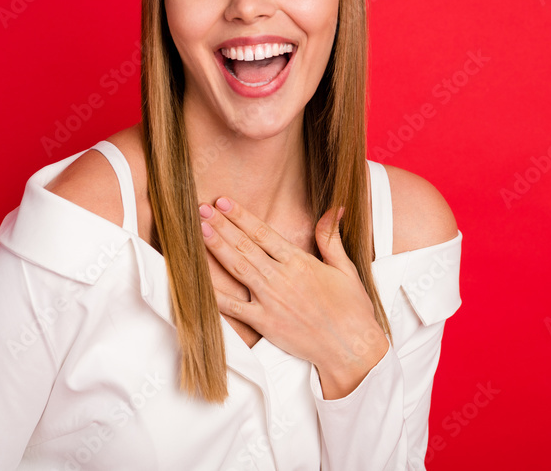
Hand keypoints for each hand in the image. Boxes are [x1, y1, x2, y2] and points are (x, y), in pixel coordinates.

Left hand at [199, 197, 388, 397]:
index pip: (263, 234)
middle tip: (201, 209)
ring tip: (199, 230)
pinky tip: (199, 281)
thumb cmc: (352, 310)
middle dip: (222, 226)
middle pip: (245, 246)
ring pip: (238, 269)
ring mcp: (270, 301)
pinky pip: (234, 307)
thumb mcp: (346, 268)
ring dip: (217, 248)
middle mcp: (281, 278)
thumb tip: (334, 208)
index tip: (223, 202)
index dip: (241, 216)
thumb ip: (331, 239)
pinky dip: (215, 294)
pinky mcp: (264, 323)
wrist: (350, 348)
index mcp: (300, 262)